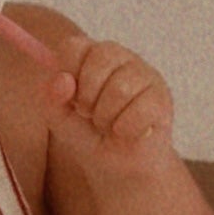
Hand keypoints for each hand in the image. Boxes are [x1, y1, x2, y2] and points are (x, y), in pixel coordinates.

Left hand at [9, 16, 180, 174]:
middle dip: (87, 96)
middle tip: (89, 114)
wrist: (116, 168)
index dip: (66, 73)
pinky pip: (138, 111)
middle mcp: (123, 58)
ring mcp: (146, 76)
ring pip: (120, 88)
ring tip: (108, 125)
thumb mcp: (59, 118)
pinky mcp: (162, 99)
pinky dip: (124, 129)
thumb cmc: (89, 136)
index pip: (74, 46)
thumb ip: (52, 97)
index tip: (69, 96)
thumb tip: (63, 80)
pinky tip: (125, 132)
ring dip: (105, 117)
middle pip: (100, 57)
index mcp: (94, 56)